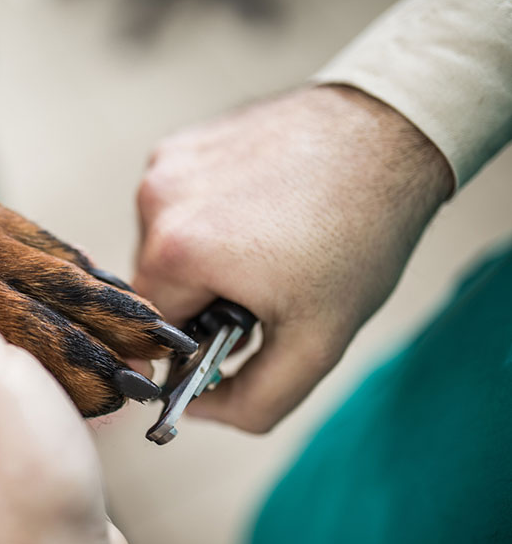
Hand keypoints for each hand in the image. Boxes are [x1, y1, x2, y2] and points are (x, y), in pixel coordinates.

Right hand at [134, 85, 452, 432]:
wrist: (389, 133)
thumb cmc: (359, 235)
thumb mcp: (317, 343)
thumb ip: (251, 401)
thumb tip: (196, 410)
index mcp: (176, 252)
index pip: (153, 331)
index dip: (196, 343)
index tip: (238, 329)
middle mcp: (156, 201)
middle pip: (157, 285)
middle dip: (202, 297)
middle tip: (264, 285)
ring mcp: (166, 164)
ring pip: (165, 243)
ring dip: (203, 255)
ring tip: (266, 239)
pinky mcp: (181, 142)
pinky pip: (177, 202)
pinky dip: (207, 214)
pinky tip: (259, 204)